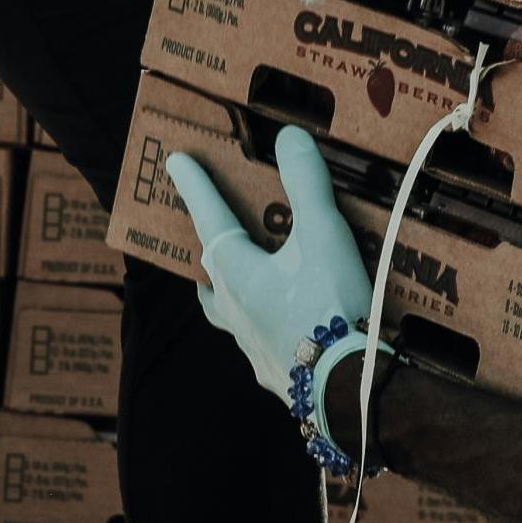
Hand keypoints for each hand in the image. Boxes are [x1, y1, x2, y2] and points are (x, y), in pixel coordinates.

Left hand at [163, 126, 372, 399]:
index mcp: (237, 272)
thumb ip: (306, 183)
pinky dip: (263, 325)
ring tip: (239, 283)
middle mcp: (232, 308)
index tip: (175, 161)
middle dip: (210, 246)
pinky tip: (282, 328)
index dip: (195, 186)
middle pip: (210, 270)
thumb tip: (289, 136)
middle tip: (213, 230)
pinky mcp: (272, 371)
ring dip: (225, 292)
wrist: (347, 386)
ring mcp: (249, 344)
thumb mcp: (324, 235)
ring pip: (225, 311)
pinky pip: (257, 341)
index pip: (210, 217)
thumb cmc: (330, 306)